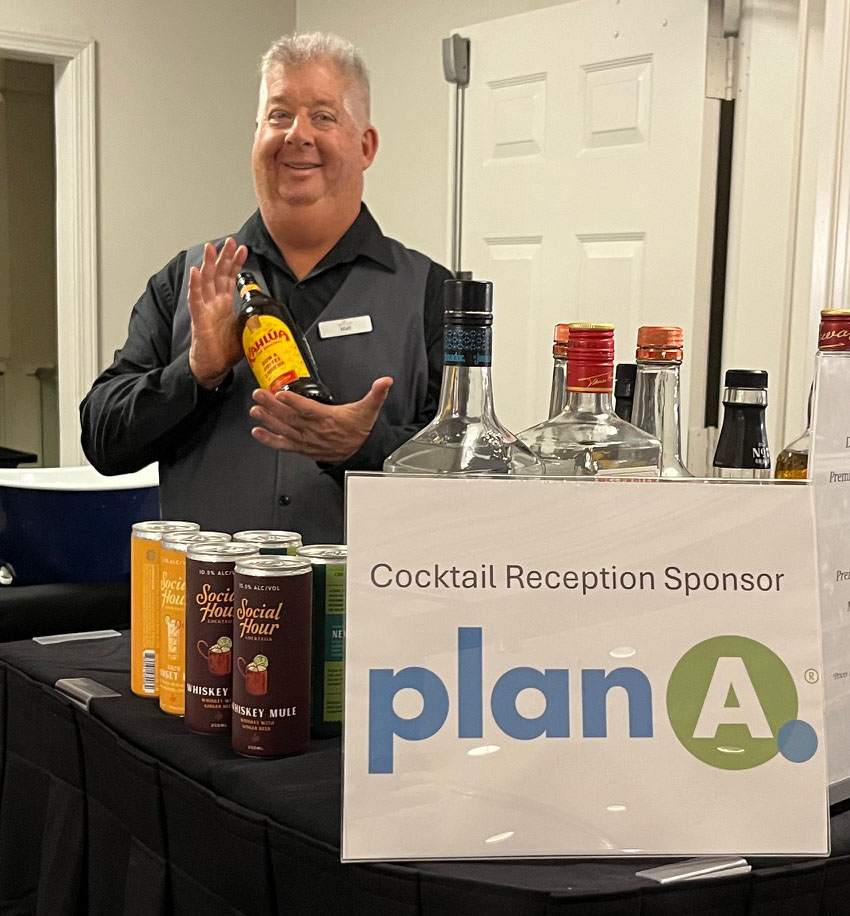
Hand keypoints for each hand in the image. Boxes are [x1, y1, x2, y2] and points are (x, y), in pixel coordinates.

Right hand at [187, 238, 248, 388]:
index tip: (244, 249)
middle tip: (231, 241)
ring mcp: (205, 309)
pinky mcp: (199, 319)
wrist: (212, 367)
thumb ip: (255, 320)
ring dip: (208, 263)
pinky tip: (195, 272)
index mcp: (224, 303)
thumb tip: (273, 317)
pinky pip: (195, 299)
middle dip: (225, 256)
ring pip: (205, 281)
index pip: (230, 278)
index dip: (236, 263)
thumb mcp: (246, 331)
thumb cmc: (225, 350)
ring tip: (211, 248)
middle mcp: (213, 302)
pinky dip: (195, 285)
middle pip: (218, 274)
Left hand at [249, 377, 393, 462]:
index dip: (294, 401)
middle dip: (272, 406)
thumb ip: (376, 394)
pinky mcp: (302, 448)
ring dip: (268, 420)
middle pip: (290, 417)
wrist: (359, 454)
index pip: (308, 409)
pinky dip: (269, 439)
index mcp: (328, 419)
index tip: (281, 393)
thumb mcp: (369, 410)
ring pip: (284, 429)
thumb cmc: (359, 431)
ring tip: (255, 410)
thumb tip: (385, 381)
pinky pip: (283, 445)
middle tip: (259, 395)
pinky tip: (257, 432)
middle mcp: (314, 431)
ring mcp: (306, 440)